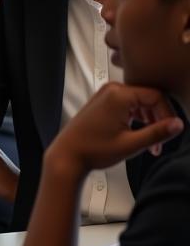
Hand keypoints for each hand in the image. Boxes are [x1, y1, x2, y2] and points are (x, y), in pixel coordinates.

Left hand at [46, 82, 183, 176]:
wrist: (68, 155)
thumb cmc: (93, 150)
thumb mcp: (131, 144)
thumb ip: (157, 133)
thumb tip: (179, 124)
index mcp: (119, 94)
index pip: (157, 96)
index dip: (168, 115)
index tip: (171, 132)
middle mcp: (112, 89)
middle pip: (149, 98)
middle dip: (159, 119)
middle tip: (162, 140)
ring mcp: (106, 94)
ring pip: (140, 102)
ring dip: (150, 120)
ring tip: (151, 143)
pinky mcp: (103, 102)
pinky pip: (129, 104)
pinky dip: (138, 118)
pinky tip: (140, 134)